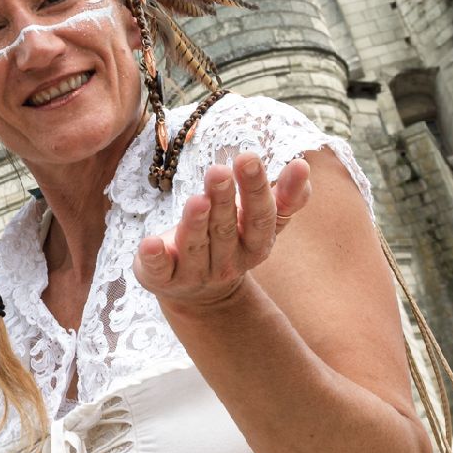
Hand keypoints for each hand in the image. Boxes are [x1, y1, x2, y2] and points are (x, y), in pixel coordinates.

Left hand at [131, 152, 310, 309]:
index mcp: (255, 244)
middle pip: (226, 229)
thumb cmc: (231, 241)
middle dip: (222, 200)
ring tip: (196, 198)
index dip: (256, 189)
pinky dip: (154, 258)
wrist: (201, 295)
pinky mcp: (163, 279)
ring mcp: (195, 273)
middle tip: (218, 170)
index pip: (260, 216)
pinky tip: (149, 243)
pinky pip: (159, 270)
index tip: (249, 157)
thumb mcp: (259, 223)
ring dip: (195, 223)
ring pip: (195, 246)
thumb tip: (302, 166)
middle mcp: (228, 262)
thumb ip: (284, 198)